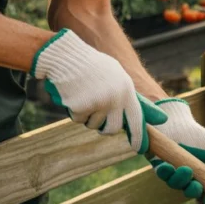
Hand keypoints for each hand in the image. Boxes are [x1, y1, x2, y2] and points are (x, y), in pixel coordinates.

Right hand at [31, 29, 165, 152]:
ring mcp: (99, 103)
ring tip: (82, 97)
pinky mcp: (82, 106)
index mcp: (126, 89)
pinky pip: (78, 119)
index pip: (137, 119)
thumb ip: (124, 94)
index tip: (138, 148)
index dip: (138, 136)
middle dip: (105, 130)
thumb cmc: (90, 65)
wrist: (65, 55)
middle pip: (113, 128)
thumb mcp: (114, 74)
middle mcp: (115, 98)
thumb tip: (135, 116)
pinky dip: (74, 112)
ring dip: (87, 117)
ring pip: (93, 124)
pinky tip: (72, 96)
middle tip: (99, 125)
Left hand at [148, 99, 204, 203]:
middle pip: (196, 195)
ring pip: (179, 187)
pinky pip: (165, 177)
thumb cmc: (200, 140)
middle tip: (196, 185)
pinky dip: (167, 173)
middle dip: (195, 192)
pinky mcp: (163, 169)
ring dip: (182, 180)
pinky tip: (168, 166)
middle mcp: (193, 181)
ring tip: (185, 168)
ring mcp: (177, 176)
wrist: (178, 123)